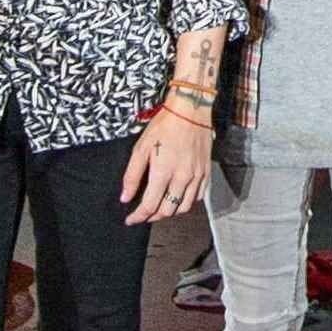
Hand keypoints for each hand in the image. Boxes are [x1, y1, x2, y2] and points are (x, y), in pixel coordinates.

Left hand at [120, 107, 210, 225]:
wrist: (190, 110)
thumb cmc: (165, 125)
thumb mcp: (141, 148)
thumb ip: (132, 175)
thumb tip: (125, 197)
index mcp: (164, 172)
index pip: (149, 205)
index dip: (138, 217)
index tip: (131, 219)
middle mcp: (182, 178)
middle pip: (167, 211)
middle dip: (153, 216)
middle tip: (144, 213)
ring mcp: (196, 176)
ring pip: (183, 207)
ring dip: (170, 211)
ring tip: (160, 207)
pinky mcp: (205, 172)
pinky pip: (197, 197)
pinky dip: (186, 202)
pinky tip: (177, 197)